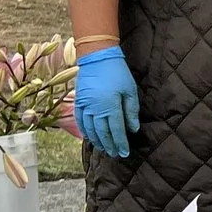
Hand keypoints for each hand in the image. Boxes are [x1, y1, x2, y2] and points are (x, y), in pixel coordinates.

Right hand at [73, 44, 138, 159]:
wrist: (97, 56)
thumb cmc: (117, 72)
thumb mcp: (130, 91)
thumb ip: (131, 111)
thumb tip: (133, 129)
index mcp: (110, 106)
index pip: (116, 130)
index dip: (120, 143)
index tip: (124, 153)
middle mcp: (96, 108)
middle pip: (102, 132)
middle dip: (109, 145)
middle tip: (114, 154)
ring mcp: (85, 105)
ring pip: (90, 129)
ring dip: (97, 140)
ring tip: (104, 149)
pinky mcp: (78, 101)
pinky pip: (80, 120)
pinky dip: (85, 130)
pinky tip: (89, 137)